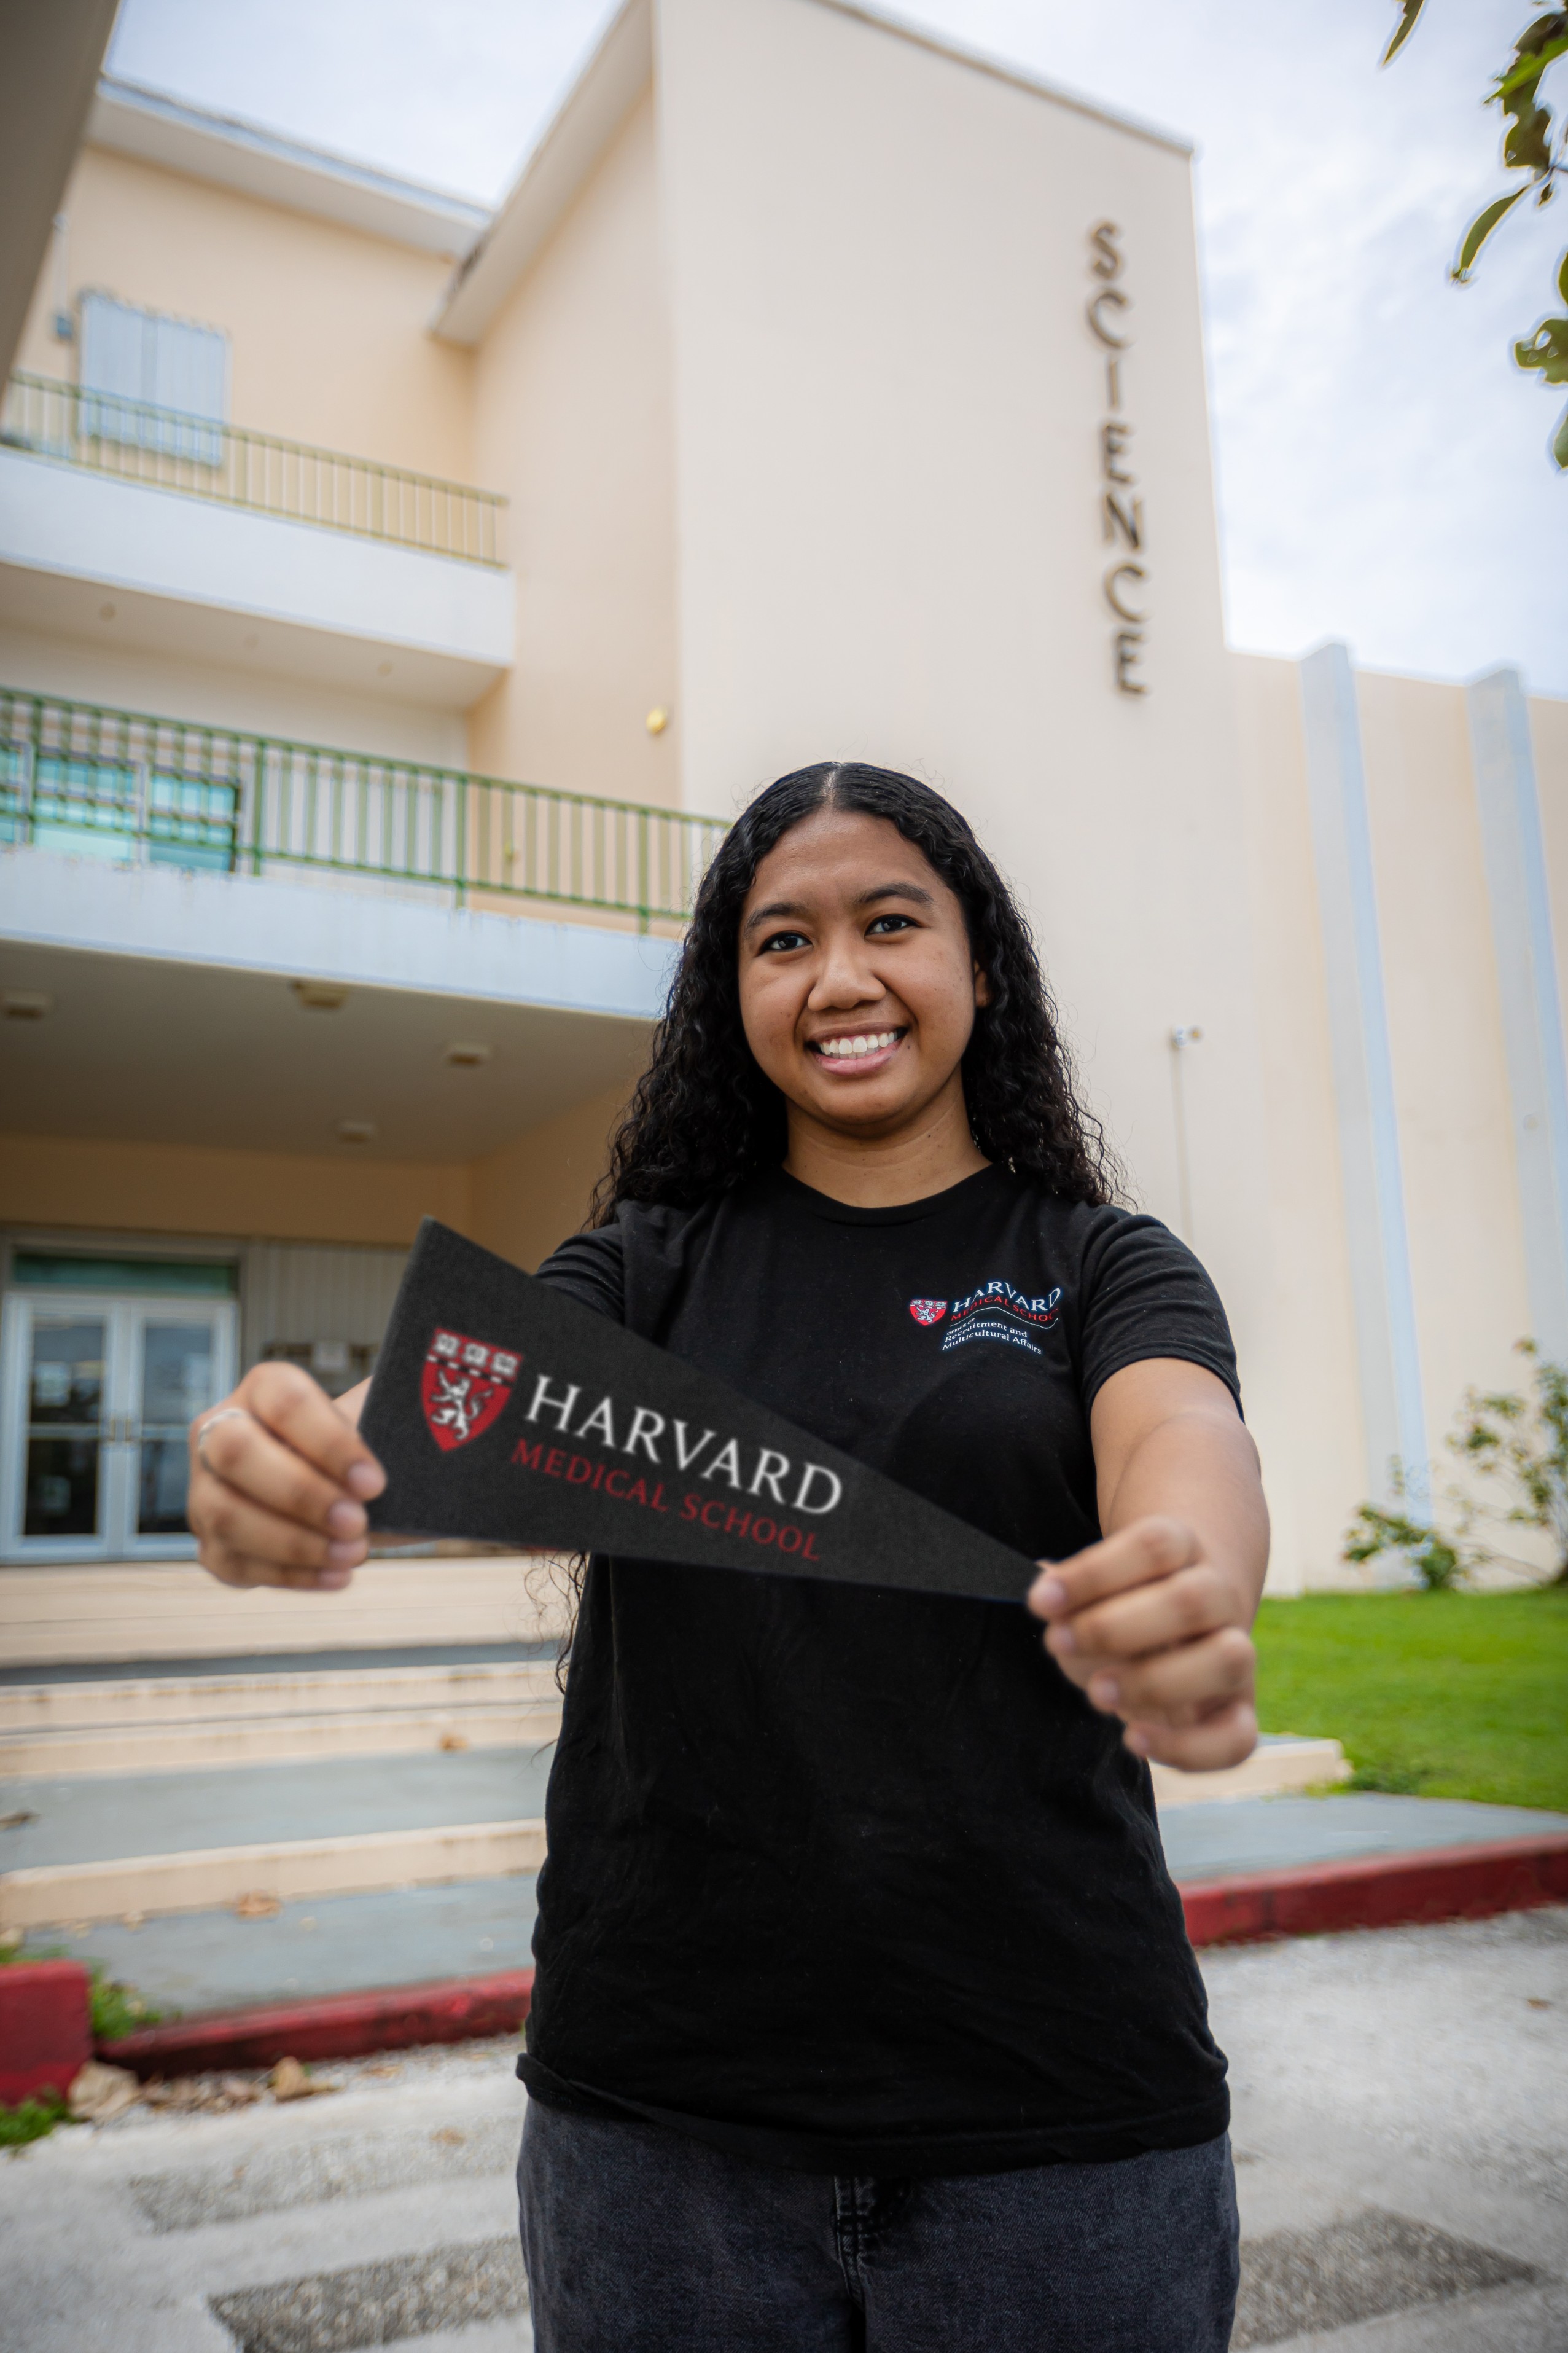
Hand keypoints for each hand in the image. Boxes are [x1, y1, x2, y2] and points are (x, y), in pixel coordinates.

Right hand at [187, 1367, 382, 1592]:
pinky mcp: (214, 1544)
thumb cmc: (368, 1455)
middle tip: (357, 1521)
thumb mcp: (381, 1426)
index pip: (285, 1402)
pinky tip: (336, 1575)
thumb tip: (427, 1413)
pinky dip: (290, 1575)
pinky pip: (235, 1563)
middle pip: (237, 1453)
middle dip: (300, 1494)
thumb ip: (391, 1416)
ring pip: (226, 1515)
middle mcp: (220, 1433)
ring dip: (294, 1542)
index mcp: (264, 1391)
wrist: (357, 1495)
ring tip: (354, 1552)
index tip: (374, 1482)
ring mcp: (207, 1491)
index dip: (328, 1443)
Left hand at [1028, 1515, 1257, 1772]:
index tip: (1040, 1601)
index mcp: (1184, 1551)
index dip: (1094, 1573)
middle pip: (1194, 1599)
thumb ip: (1068, 1597)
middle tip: (1059, 1642)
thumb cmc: (1119, 1610)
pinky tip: (1133, 1739)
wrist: (1177, 1631)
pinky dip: (1187, 1747)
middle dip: (1115, 1627)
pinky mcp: (1237, 1713)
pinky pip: (1238, 1738)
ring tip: (1097, 1692)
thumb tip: (1046, 1593)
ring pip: (1229, 1659)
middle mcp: (1219, 1597)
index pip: (1155, 1546)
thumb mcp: (1090, 1595)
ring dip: (1155, 1682)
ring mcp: (1236, 1654)